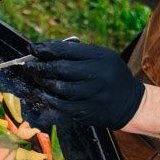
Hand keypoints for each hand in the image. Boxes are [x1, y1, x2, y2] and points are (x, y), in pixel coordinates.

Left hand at [26, 40, 145, 128]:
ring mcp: (94, 94)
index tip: (32, 49)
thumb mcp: (101, 58)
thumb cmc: (109, 76)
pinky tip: (41, 94)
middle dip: (41, 66)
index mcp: (101, 57)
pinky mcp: (89, 111)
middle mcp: (98, 75)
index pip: (67, 50)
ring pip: (61, 88)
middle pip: (62, 69)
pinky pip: (63, 105)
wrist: (131, 103)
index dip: (46, 49)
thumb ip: (78, 54)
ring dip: (44, 83)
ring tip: (36, 79)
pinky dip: (48, 99)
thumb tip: (45, 50)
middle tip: (29, 66)